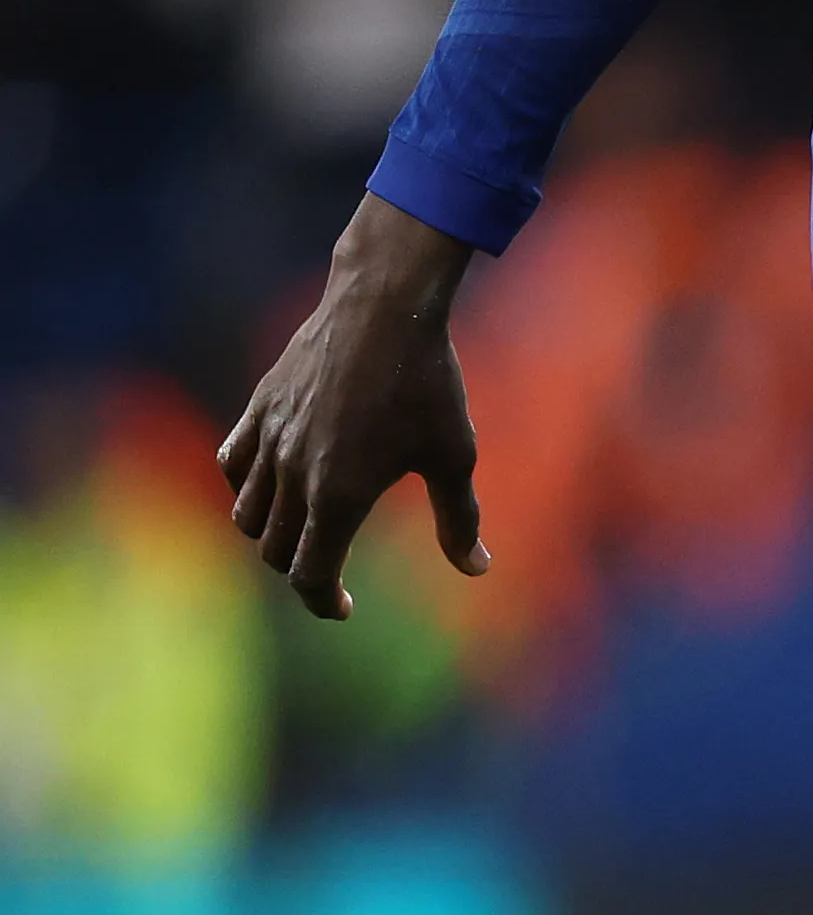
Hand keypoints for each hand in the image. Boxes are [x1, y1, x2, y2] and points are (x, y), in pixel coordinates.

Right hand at [217, 194, 488, 620]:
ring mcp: (268, 440)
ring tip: (302, 530)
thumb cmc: (429, 383)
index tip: (342, 607)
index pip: (310, 574)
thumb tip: (477, 569)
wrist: (385, 307)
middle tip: (329, 570)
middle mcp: (290, 475)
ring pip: (246, 513)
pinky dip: (244, 484)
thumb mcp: (454, 455)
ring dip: (269, 533)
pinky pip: (232, 462)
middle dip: (301, 570)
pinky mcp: (258, 408)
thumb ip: (459, 519)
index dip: (323, 601)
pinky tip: (270, 482)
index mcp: (337, 496)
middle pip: (275, 551)